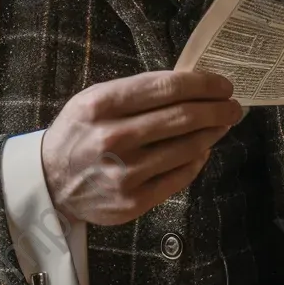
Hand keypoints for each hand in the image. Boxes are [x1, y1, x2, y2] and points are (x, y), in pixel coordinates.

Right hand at [41, 70, 242, 225]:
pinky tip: (202, 149)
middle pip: (182, 117)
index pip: (167, 88)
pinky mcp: (134, 200)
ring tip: (223, 124)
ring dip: (212, 133)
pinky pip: (180, 176)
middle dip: (217, 108)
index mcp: (103, 104)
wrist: (50, 182)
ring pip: (187, 147)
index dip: (202, 84)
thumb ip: (137, 91)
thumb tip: (189, 85)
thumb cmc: (79, 131)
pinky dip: (197, 160)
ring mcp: (125, 172)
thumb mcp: (95, 99)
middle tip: (234, 105)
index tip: (223, 84)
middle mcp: (114, 137)